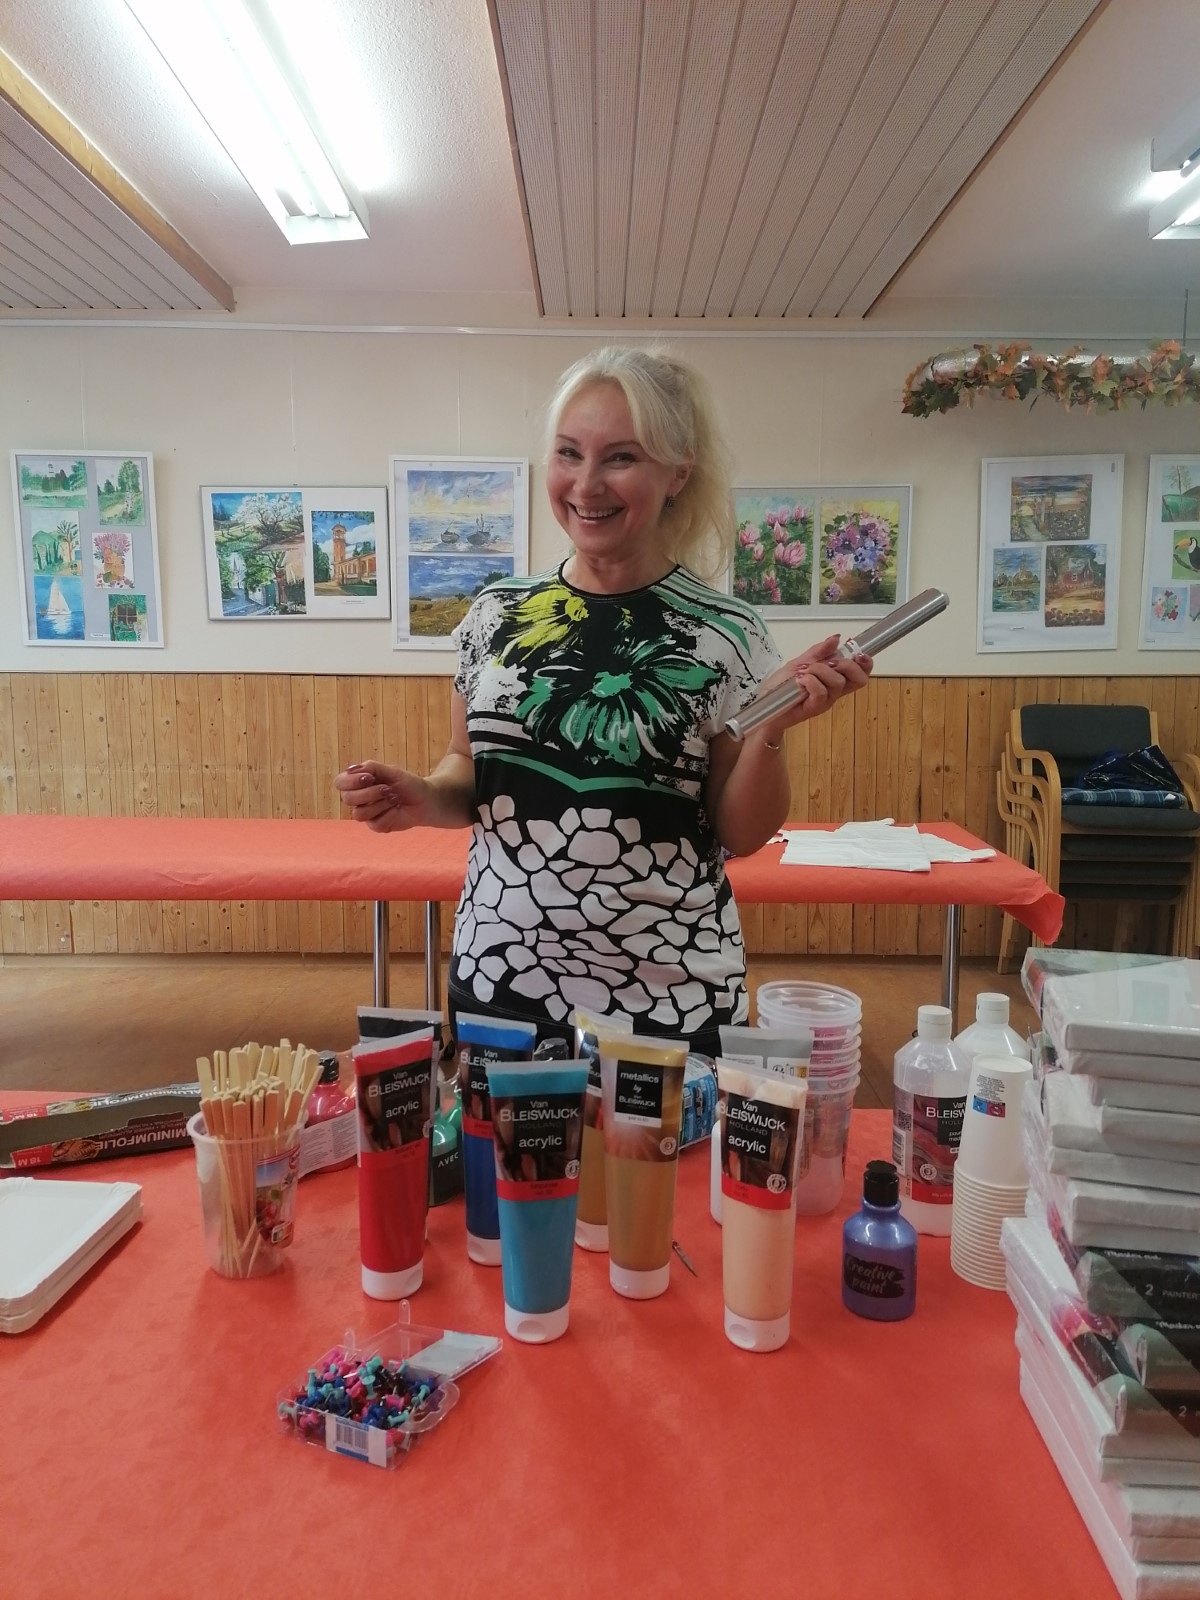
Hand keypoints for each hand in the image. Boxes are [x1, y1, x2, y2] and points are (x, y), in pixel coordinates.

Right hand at [333, 760, 435, 832]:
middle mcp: (359, 798)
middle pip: (347, 799)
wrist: (426, 800)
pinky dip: (388, 814)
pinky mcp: (376, 825)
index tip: (369, 777)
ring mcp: (367, 813)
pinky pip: (374, 823)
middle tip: (387, 788)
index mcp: (359, 782)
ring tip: (394, 798)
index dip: (350, 781)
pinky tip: (396, 809)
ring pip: (359, 814)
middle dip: (369, 793)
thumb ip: (372, 767)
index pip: (340, 782)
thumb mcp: (392, 771)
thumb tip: (351, 769)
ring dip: (379, 804)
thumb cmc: (409, 784)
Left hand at [755, 635, 871, 744]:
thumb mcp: (799, 662)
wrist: (764, 703)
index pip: (861, 673)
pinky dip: (811, 681)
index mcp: (834, 678)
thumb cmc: (782, 685)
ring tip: (803, 672)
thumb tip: (836, 638)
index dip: (866, 663)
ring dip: (819, 670)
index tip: (858, 653)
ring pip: (837, 682)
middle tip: (827, 662)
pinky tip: (799, 681)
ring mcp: (825, 701)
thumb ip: (818, 651)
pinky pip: (821, 692)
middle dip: (846, 665)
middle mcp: (834, 691)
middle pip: (859, 679)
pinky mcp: (814, 708)